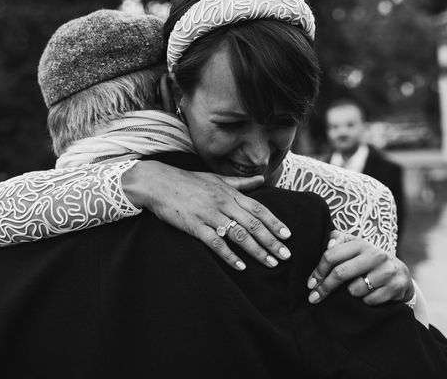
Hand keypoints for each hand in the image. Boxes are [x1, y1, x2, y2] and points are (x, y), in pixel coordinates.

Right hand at [122, 161, 291, 270]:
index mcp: (229, 192)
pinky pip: (216, 244)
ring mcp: (210, 215)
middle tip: (286, 255)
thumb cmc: (188, 181)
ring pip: (239, 235)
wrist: (158, 183)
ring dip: (257, 251)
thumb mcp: (216, 179)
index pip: (258, 209)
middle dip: (272, 241)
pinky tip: (241, 267)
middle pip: (253, 225)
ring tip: (271, 263)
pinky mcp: (195, 226)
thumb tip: (262, 179)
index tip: (288, 236)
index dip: (274, 223)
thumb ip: (240, 183)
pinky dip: (230, 256)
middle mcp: (223, 203)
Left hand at [306, 231, 412, 304]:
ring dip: (350, 294)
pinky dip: (365, 301)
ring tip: (354, 290)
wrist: (400, 274)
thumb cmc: (368, 260)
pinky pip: (369, 300)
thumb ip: (338, 240)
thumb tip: (329, 244)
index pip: (332, 255)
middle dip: (325, 287)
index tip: (311, 283)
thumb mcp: (354, 247)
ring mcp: (387, 271)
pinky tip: (368, 296)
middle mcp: (375, 255)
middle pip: (340, 273)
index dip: (318, 271)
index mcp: (361, 244)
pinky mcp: (396, 286)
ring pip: (355, 290)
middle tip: (314, 297)